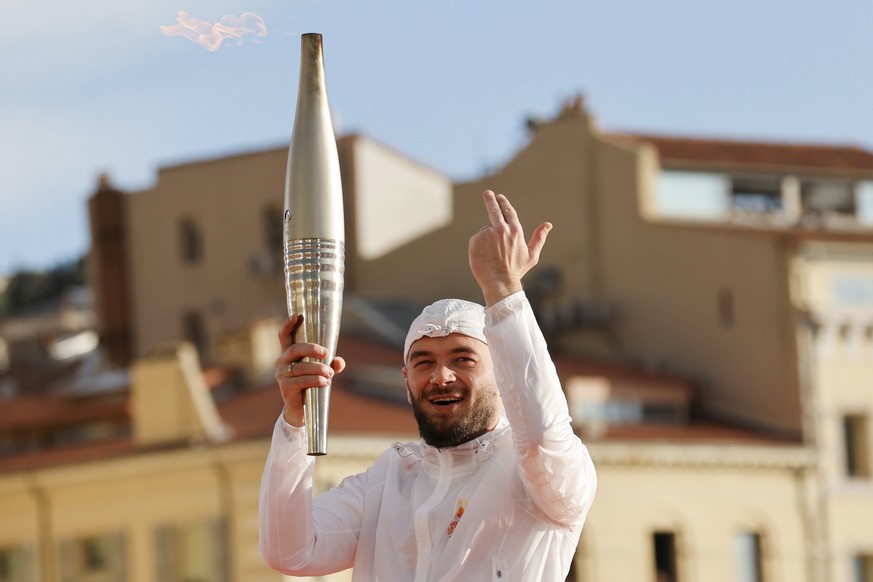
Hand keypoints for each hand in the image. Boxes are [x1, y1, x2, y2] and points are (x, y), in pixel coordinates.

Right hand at [275, 314, 345, 426]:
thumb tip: (339, 361)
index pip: (284, 336)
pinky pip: (302, 380)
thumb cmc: (310, 385)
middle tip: (327, 354)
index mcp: (288, 354)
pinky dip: (316, 380)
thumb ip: (331, 364)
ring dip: (319, 369)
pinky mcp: (285, 387)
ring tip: (330, 374)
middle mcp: (282, 362)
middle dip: (312, 349)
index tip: (297, 315)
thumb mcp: (322, 372)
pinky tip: (325, 383)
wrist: (301, 410)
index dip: (288, 325)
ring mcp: (281, 375)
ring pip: (301, 367)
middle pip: (295, 349)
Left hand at [468, 190, 551, 306]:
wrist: (499, 282)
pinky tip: (484, 256)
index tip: (499, 196)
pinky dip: (479, 245)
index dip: (503, 202)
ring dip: (487, 239)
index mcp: (515, 231)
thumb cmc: (516, 271)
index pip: (508, 211)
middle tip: (487, 193)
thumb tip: (548, 225)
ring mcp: (487, 234)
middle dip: (490, 199)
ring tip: (492, 255)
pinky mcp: (475, 240)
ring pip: (486, 231)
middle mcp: (501, 229)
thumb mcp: (532, 255)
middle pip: (494, 209)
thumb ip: (539, 238)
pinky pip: (477, 239)